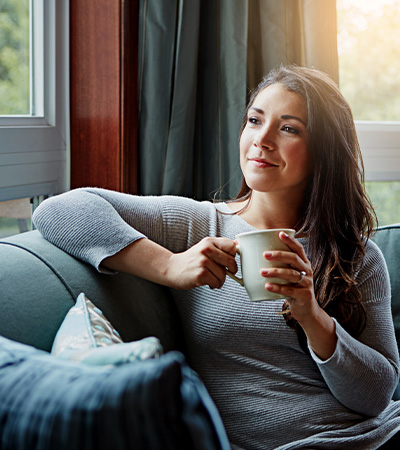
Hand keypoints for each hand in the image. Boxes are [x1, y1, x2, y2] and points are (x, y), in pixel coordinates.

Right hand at [166, 237, 237, 289]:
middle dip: (231, 270)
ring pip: (224, 274)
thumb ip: (220, 248)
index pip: (232, 246)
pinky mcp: (200, 274)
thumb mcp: (204, 248)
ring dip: (221, 280)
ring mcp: (203, 262)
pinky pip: (216, 282)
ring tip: (213, 278)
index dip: (234, 255)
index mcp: (209, 242)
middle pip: (231, 261)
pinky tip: (207, 282)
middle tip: (227, 272)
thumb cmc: (191, 260)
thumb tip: (238, 245)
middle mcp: (206, 250)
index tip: (230, 261)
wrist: (172, 268)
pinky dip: (214, 285)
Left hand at [262, 232, 336, 359]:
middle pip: (294, 259)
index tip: (279, 233)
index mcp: (303, 263)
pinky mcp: (305, 296)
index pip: (298, 248)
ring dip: (275, 272)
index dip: (290, 240)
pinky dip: (278, 288)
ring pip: (291, 274)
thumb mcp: (287, 275)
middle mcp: (307, 271)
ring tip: (262, 272)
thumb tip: (253, 255)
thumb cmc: (292, 288)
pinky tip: (267, 286)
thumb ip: (277, 266)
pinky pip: (290, 290)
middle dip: (279, 255)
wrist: (306, 310)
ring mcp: (307, 283)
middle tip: (265, 254)